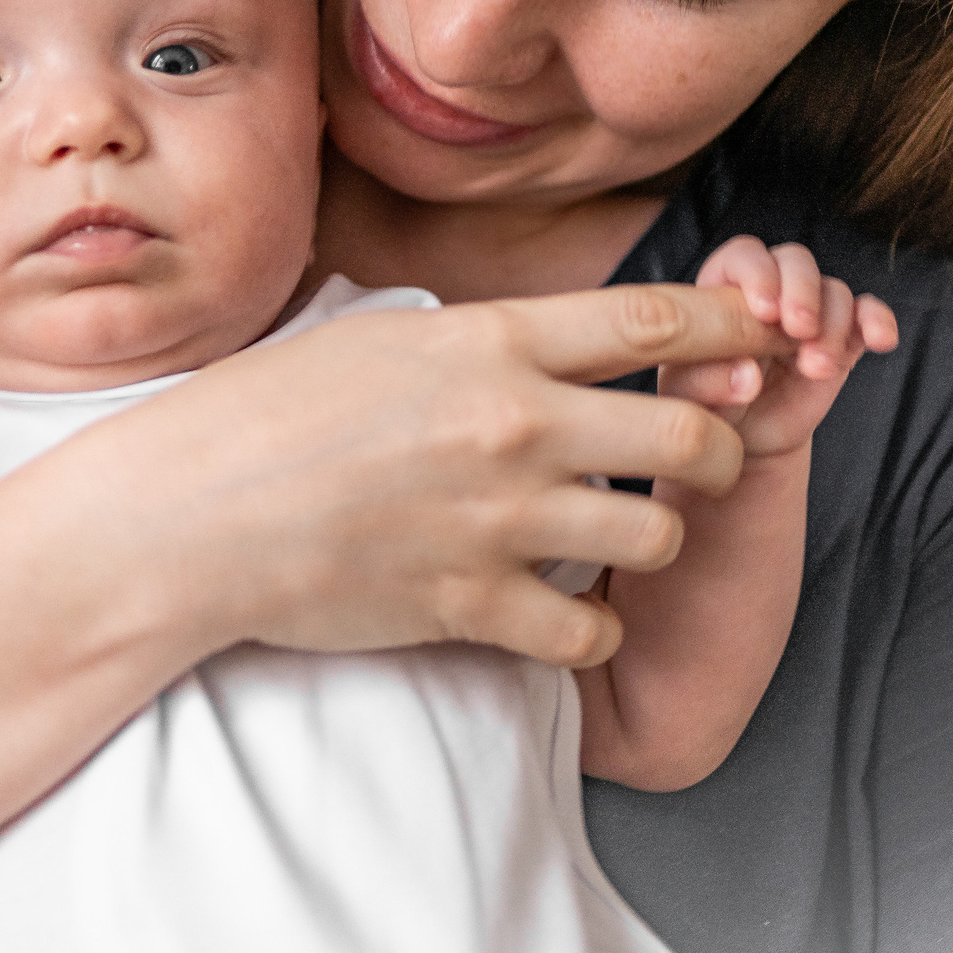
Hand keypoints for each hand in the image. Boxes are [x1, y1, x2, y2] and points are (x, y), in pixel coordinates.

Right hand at [86, 282, 795, 670]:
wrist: (190, 512)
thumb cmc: (268, 411)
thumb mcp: (384, 335)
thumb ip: (482, 339)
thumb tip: (548, 336)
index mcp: (492, 341)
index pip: (656, 323)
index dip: (733, 329)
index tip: (763, 338)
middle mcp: (513, 425)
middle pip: (693, 436)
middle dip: (722, 449)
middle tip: (704, 461)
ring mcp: (498, 520)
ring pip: (658, 537)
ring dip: (654, 540)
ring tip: (617, 539)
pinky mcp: (473, 604)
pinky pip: (592, 630)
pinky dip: (591, 627)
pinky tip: (563, 610)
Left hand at [660, 236, 896, 458]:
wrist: (745, 440)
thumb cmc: (707, 409)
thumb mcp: (689, 398)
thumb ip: (704, 381)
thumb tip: (747, 374)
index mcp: (723, 289)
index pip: (743, 257)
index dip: (757, 273)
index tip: (764, 310)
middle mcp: (770, 291)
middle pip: (794, 261)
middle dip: (802, 291)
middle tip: (799, 331)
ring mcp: (810, 313)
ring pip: (833, 291)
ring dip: (833, 325)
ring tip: (817, 368)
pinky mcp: (842, 339)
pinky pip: (867, 316)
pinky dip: (877, 321)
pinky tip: (881, 339)